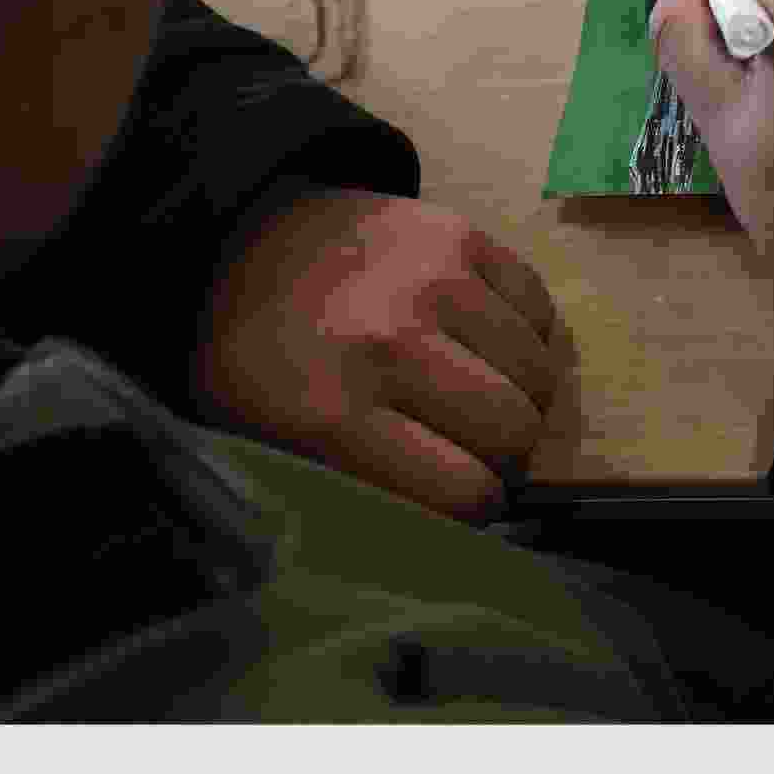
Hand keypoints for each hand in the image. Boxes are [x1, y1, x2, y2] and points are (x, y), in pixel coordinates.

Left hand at [194, 189, 566, 520]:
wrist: (234, 239)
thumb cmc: (252, 360)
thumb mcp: (267, 444)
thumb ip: (354, 492)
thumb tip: (445, 538)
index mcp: (330, 414)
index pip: (463, 492)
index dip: (472, 509)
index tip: (460, 500)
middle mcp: (389, 344)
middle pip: (513, 431)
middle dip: (503, 455)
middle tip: (473, 448)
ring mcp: (432, 280)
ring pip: (538, 372)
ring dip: (519, 395)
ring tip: (479, 392)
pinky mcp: (459, 234)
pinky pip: (538, 309)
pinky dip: (525, 337)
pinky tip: (485, 343)